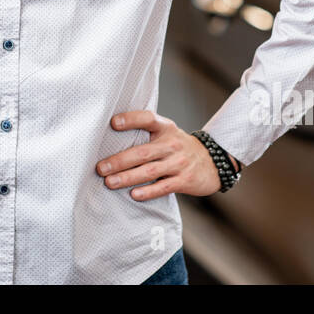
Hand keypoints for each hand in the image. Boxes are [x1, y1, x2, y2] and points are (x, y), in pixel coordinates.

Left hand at [95, 110, 237, 199]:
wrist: (213, 162)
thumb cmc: (179, 147)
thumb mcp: (167, 133)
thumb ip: (146, 134)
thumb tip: (110, 140)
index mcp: (165, 128)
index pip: (147, 118)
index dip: (131, 119)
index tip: (113, 123)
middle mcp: (172, 144)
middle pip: (142, 151)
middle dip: (119, 160)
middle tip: (100, 168)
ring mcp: (179, 163)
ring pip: (149, 171)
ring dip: (127, 177)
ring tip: (109, 182)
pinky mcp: (185, 180)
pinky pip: (163, 187)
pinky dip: (148, 191)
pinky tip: (133, 194)